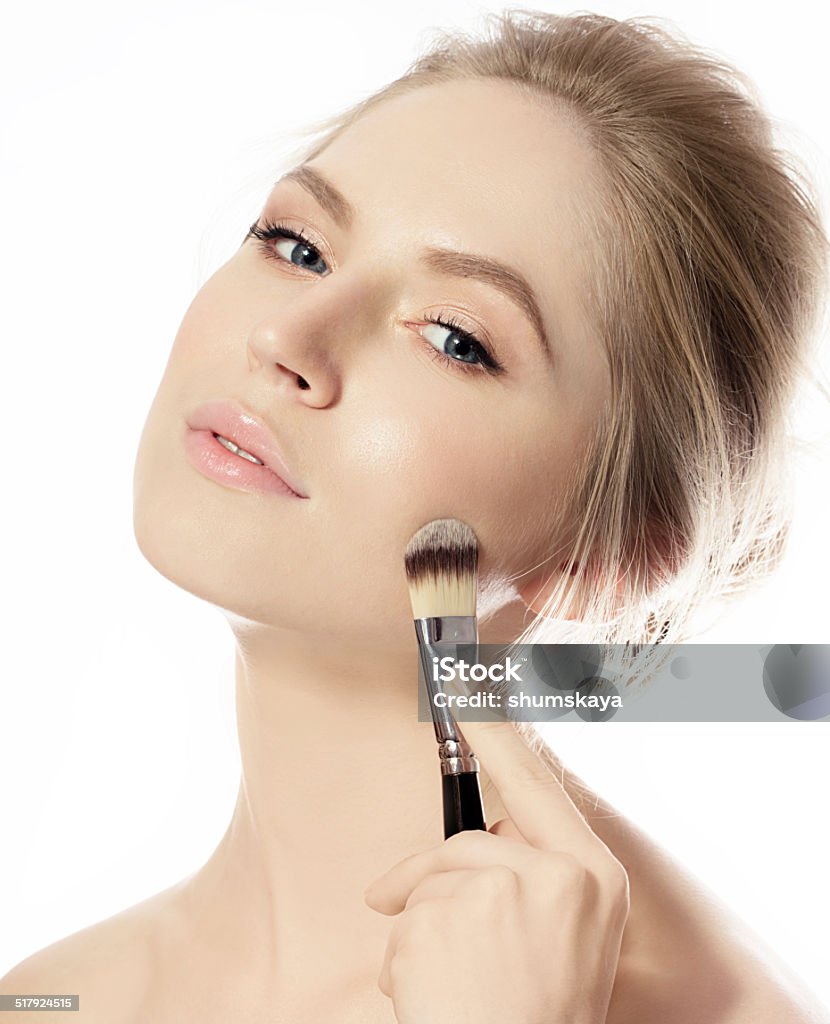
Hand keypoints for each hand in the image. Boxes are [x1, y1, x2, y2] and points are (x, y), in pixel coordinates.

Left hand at [363, 718, 629, 1023]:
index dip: (498, 732)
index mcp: (594, 875)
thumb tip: (484, 832)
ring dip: (420, 933)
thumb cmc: (538, 1011)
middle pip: (467, 841)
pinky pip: (406, 917)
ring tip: (448, 989)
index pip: (537, 783)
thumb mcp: (566, 935)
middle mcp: (560, 874)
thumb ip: (536, 874)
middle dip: (433, 884)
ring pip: (432, 882)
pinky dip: (402, 957)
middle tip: (430, 931)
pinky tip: (430, 998)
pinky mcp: (453, 916)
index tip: (466, 683)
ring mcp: (506, 891)